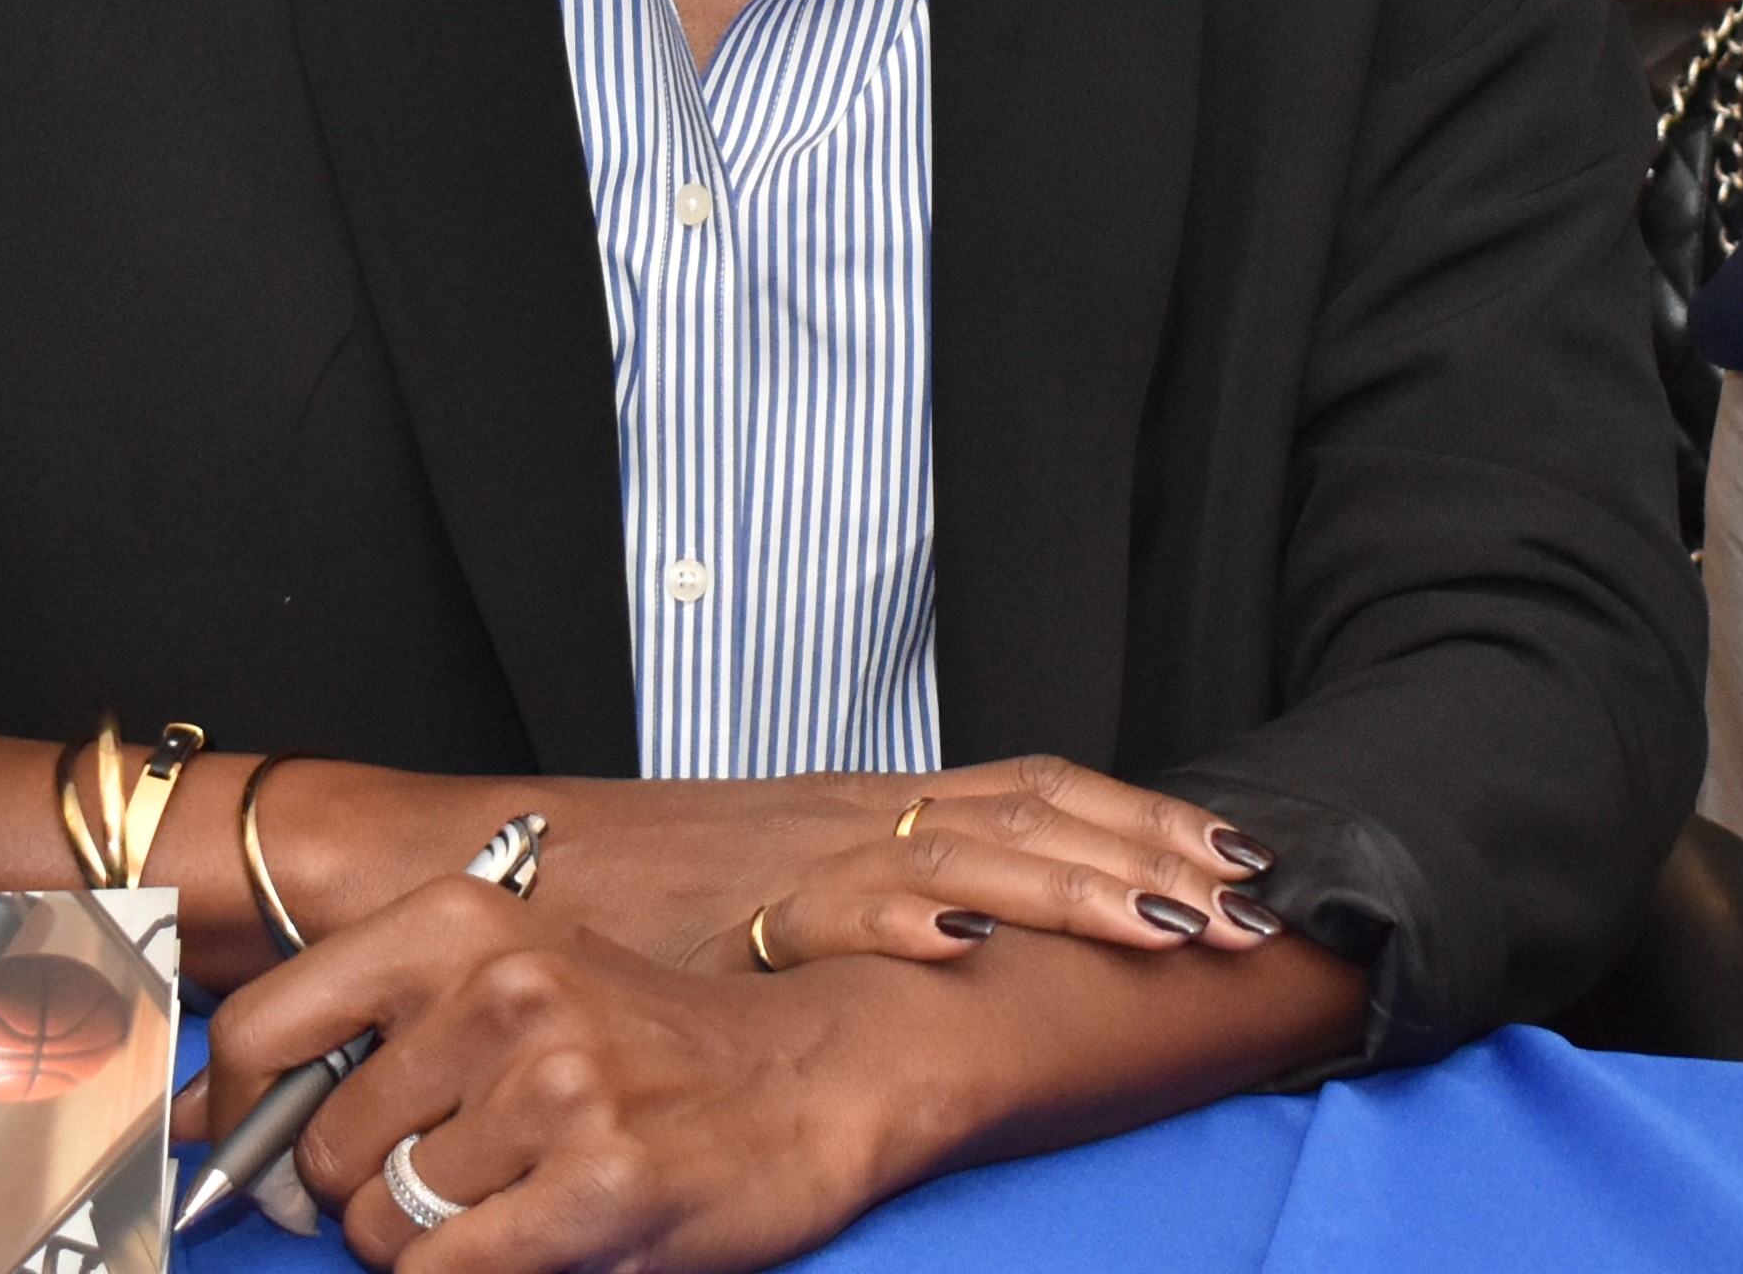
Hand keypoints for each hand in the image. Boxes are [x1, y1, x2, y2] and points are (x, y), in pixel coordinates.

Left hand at [207, 876, 897, 1273]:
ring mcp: (553, 1088)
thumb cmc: (648, 1037)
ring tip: (513, 1198)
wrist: (813, 1073)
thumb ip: (370, 1025)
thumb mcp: (511, 976)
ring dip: (428, 1241)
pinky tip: (536, 1235)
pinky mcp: (596, 1189)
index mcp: (461, 920)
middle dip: (362, 1190)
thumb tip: (214, 1114)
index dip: (241, 1113)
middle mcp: (501, 988)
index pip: (265, 1030)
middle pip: (322, 1150)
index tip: (263, 1149)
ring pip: (383, 1227)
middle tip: (447, 1176)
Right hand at [264, 758, 1275, 978]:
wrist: (496, 871)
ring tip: (1164, 918)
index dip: (1139, 821)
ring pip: (964, 846)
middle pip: (1033, 810)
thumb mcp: (779, 899)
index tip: (1235, 858)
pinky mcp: (733, 897)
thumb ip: (869, 910)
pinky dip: (904, 910)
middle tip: (1246, 896)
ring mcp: (798, 848)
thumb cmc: (633, 899)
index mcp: (873, 808)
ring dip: (1073, 883)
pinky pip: (832, 897)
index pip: (1038, 792)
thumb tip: (968, 950)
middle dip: (1148, 852)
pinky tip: (964, 937)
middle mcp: (854, 810)